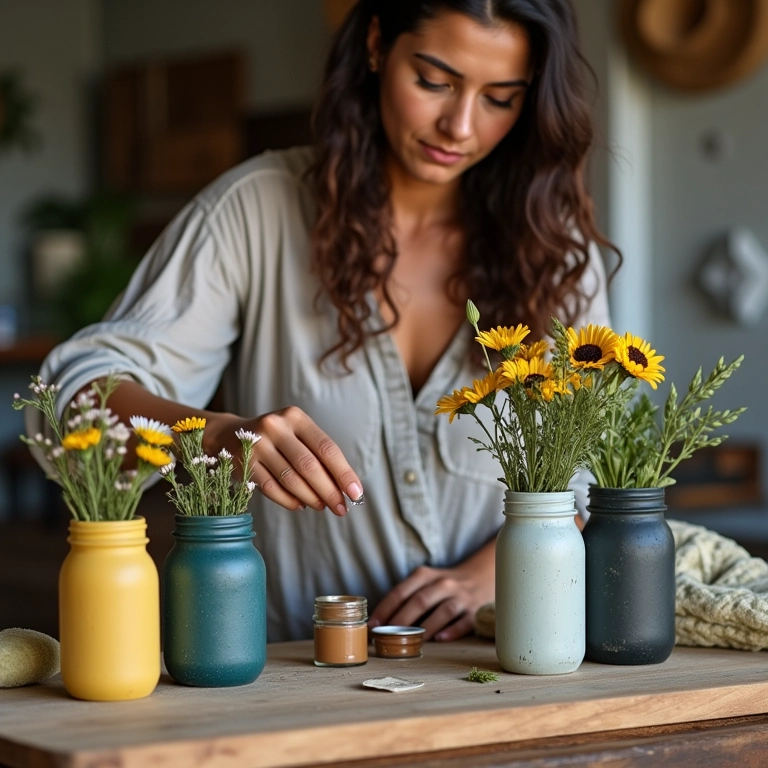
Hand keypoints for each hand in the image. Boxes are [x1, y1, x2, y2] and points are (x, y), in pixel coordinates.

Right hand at [206, 407, 363, 515]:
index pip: (326, 448)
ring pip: (290, 479)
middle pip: (309, 466)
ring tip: (322, 506)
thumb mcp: (297, 435)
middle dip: (329, 491)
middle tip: (341, 508)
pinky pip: (271, 488)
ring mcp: (256, 445)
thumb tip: (345, 488)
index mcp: (296, 417)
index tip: (356, 493)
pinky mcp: (243, 463)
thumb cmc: (277, 439)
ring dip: (311, 498)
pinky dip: (289, 500)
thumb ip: (319, 456)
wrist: (230, 435)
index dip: (343, 473)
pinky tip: (301, 505)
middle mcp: (275, 427)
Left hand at [368, 541, 494, 641]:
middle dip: (401, 620)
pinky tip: (440, 639)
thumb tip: (381, 623)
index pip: (401, 591)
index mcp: (426, 575)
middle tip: (387, 637)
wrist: (480, 579)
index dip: (386, 609)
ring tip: (411, 642)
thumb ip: (406, 597)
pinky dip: (452, 631)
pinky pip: (464, 622)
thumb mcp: (425, 582)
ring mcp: (461, 597)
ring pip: (443, 611)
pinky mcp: (475, 612)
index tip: (373, 625)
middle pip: (420, 601)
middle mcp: (444, 584)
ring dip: (426, 627)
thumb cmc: (443, 586)